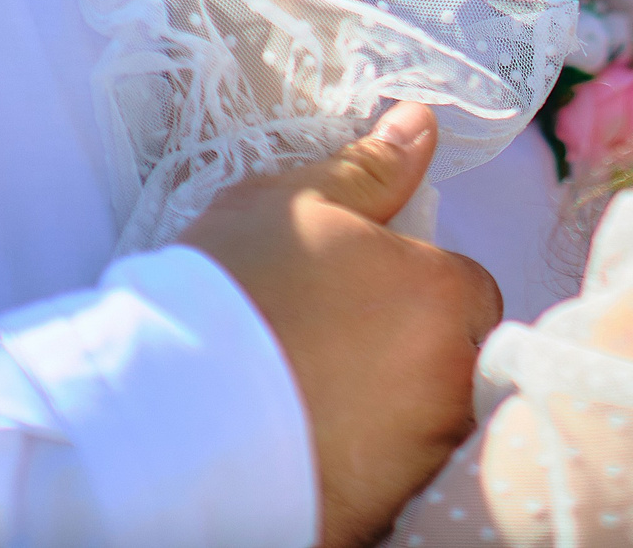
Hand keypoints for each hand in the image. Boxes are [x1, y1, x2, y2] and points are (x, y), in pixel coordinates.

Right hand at [181, 102, 501, 547]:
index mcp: (448, 297)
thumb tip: (421, 123)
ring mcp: (423, 454)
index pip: (465, 289)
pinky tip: (308, 445)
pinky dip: (363, 464)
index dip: (413, 288)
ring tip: (310, 400)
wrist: (167, 419)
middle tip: (329, 348)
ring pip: (427, 423)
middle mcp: (454, 380)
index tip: (358, 296)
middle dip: (409, 354)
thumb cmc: (235, 291)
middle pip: (456, 360)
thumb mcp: (292, 203)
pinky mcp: (387, 509)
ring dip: (389, 412)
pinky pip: (392, 478)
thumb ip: (371, 169)